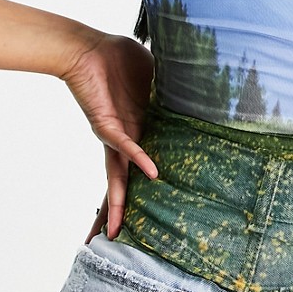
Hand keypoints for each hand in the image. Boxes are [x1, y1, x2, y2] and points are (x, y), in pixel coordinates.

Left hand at [60, 33, 157, 241]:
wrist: (89, 48)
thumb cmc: (118, 59)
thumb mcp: (155, 77)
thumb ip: (174, 89)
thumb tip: (203, 86)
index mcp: (135, 132)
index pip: (134, 168)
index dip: (136, 191)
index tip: (136, 215)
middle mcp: (122, 140)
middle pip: (117, 184)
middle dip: (115, 214)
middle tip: (112, 243)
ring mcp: (113, 135)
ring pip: (114, 176)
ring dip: (117, 203)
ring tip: (118, 231)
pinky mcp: (107, 124)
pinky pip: (125, 144)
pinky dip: (139, 158)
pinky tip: (151, 173)